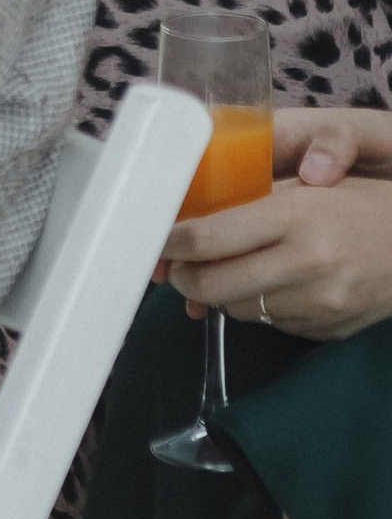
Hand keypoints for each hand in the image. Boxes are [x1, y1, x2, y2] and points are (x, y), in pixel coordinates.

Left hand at [163, 105, 391, 337]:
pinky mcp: (327, 331)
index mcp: (296, 216)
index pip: (209, 238)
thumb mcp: (310, 187)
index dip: (170, 242)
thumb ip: (253, 200)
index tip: (156, 237)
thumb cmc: (361, 204)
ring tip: (220, 271)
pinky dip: (258, 307)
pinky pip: (271, 325)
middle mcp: (306, 264)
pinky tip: (265, 285)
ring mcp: (319, 304)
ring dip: (220, 294)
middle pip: (212, 285)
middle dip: (183, 277)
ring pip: (238, 310)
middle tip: (175, 265)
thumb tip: (191, 218)